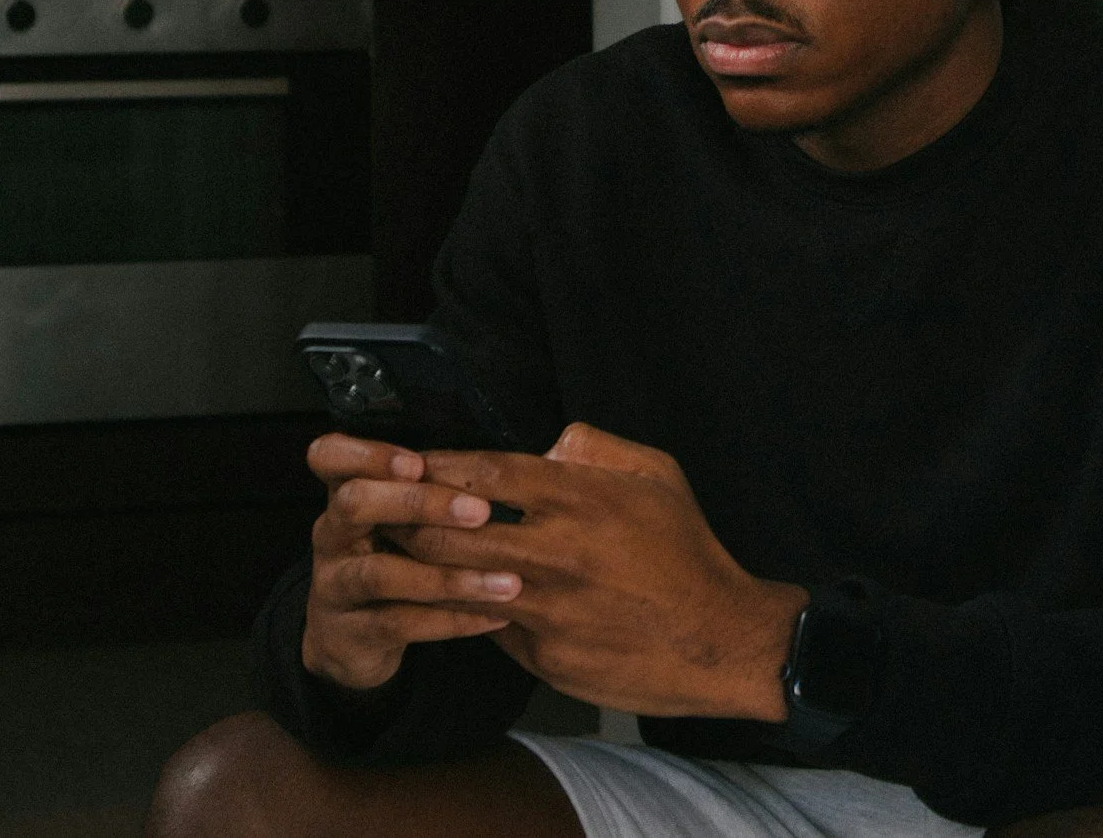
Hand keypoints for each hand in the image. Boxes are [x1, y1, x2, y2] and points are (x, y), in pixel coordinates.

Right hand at [299, 432, 527, 692]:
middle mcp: (331, 532)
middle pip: (354, 504)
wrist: (355, 637)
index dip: (366, 453)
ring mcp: (333, 584)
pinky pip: (398, 623)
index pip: (329, 455)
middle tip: (481, 511)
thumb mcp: (411, 513)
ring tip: (508, 581)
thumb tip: (556, 443)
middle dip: (417, 503)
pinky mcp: (350, 633)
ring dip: (447, 576)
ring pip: (379, 574)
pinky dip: (450, 620)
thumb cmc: (400, 554)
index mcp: (348, 490)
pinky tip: (496, 616)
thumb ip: (456, 478)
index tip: (417, 460)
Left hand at [405, 424, 808, 719]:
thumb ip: (598, 448)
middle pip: (448, 532)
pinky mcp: (542, 656)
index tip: (407, 465)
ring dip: (422, 570)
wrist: (718, 640)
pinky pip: (490, 627)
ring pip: (455, 585)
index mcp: (580, 499)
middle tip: (384, 514)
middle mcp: (555, 551)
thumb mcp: (659, 476)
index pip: (485, 473)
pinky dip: (470, 613)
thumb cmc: (686, 553)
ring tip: (399, 557)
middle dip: (406, 520)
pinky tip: (455, 604)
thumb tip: (547, 446)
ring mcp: (545, 608)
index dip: (437, 466)